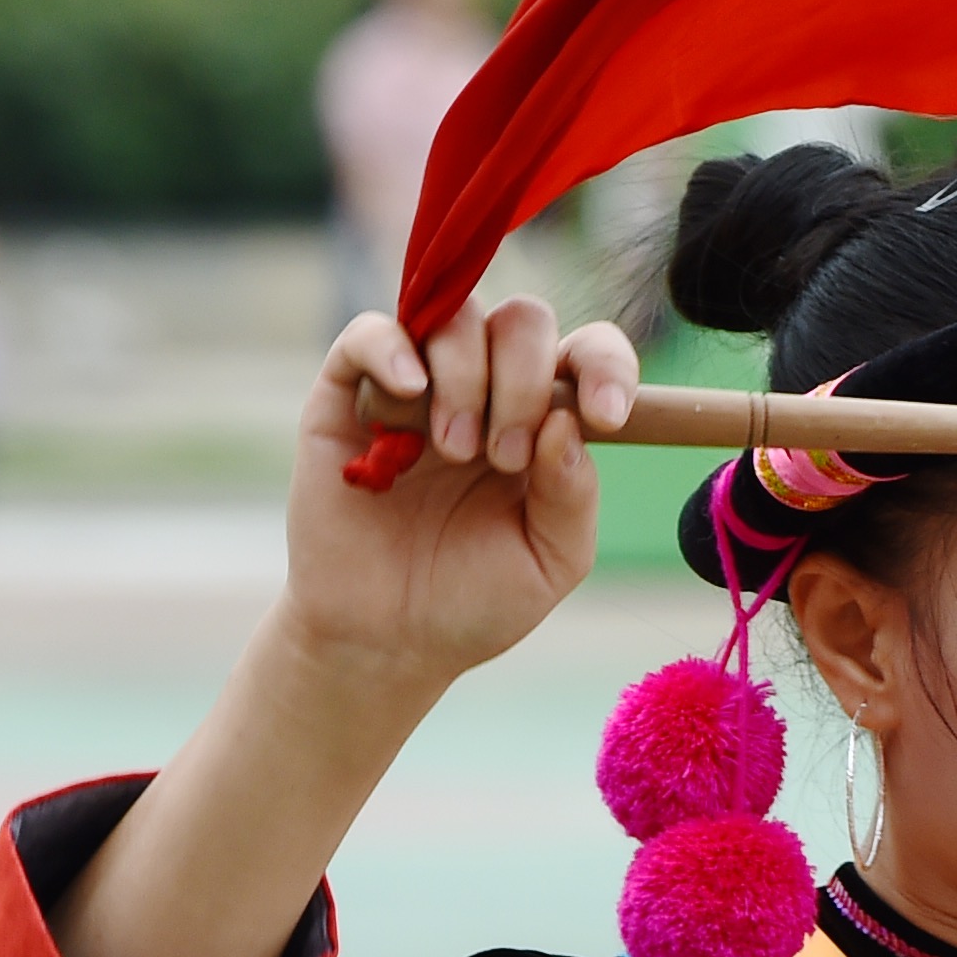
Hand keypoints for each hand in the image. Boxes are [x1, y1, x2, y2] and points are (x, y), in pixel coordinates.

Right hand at [292, 297, 640, 690]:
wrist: (383, 639)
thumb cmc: (474, 599)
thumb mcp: (551, 559)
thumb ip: (573, 493)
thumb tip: (568, 420)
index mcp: (548, 422)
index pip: (589, 354)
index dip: (609, 366)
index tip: (608, 418)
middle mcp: (488, 391)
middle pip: (524, 322)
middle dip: (526, 382)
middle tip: (506, 458)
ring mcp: (418, 388)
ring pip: (456, 317)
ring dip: (468, 378)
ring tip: (455, 452)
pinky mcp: (348, 396)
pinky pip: (370, 332)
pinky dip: (394, 348)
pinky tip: (411, 392)